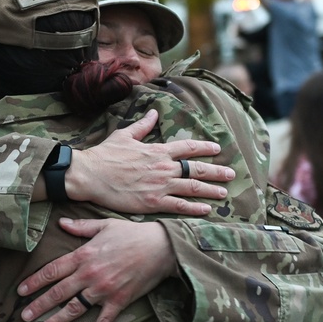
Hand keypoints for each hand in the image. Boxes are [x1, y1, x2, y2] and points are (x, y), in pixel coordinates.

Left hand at [17, 218, 175, 321]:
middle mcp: (90, 274)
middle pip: (58, 292)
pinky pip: (104, 320)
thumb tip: (61, 222)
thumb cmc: (132, 234)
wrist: (162, 246)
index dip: (35, 282)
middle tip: (23, 317)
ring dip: (57, 321)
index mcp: (83, 255)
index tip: (20, 291)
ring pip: (75, 308)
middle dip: (39, 305)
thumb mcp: (104, 225)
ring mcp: (104, 289)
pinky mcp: (119, 300)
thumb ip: (80, 227)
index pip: (52, 270)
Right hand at [66, 109, 233, 215]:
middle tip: (231, 174)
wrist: (90, 175)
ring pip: (192, 188)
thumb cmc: (105, 155)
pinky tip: (206, 209)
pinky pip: (180, 206)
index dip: (205, 148)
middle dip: (216, 171)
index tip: (217, 149)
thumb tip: (154, 112)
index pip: (188, 148)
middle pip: (197, 169)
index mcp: (158, 150)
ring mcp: (160, 186)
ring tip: (224, 193)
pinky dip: (195, 207)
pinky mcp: (153, 202)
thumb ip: (143, 125)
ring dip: (210, 190)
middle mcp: (164, 167)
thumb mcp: (125, 135)